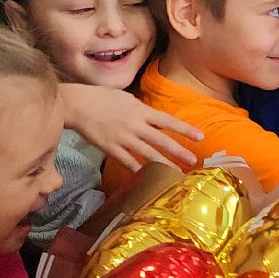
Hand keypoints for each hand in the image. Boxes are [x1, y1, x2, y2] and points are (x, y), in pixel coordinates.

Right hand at [60, 83, 202, 167]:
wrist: (78, 105)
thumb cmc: (102, 98)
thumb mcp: (127, 98)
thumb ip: (142, 110)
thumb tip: (154, 118)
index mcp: (141, 111)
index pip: (168, 121)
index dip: (185, 129)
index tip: (200, 137)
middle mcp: (135, 126)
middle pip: (162, 141)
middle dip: (179, 152)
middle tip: (194, 161)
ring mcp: (123, 139)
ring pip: (148, 155)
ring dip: (163, 165)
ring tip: (176, 173)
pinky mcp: (111, 148)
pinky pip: (128, 162)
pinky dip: (138, 170)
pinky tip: (148, 179)